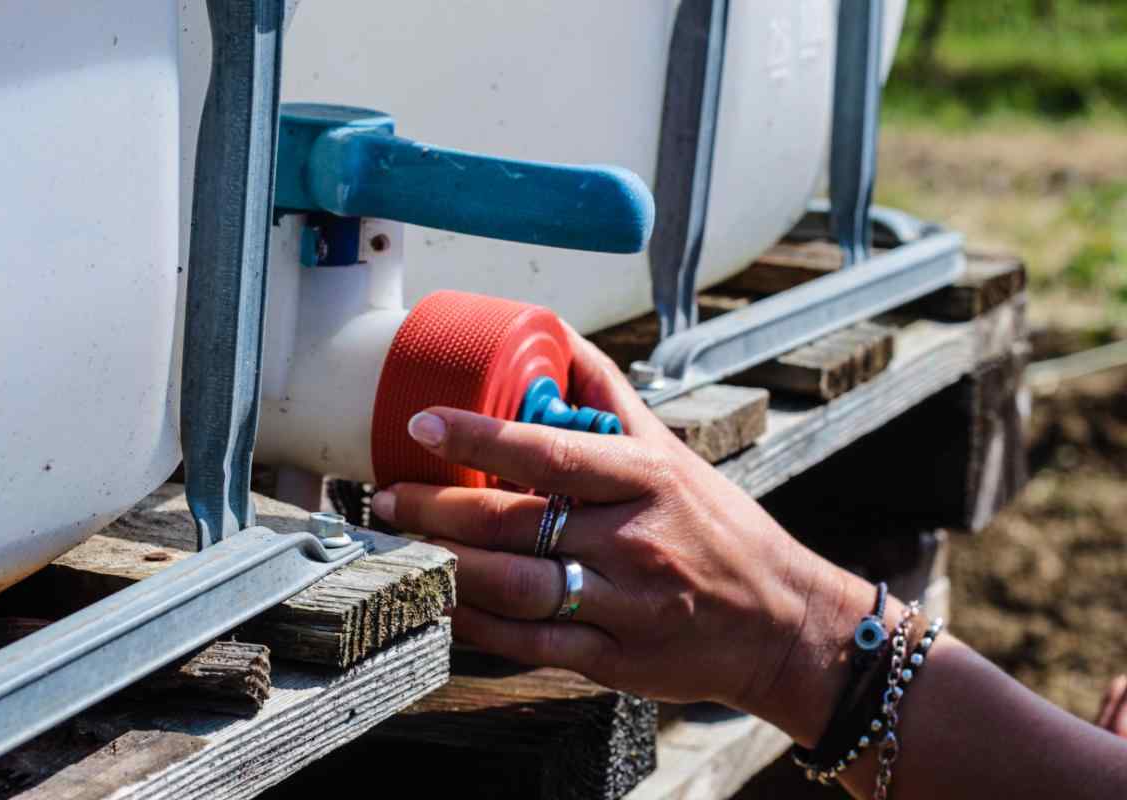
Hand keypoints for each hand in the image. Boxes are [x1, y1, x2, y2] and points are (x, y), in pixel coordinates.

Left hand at [371, 325, 872, 739]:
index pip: (550, 451)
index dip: (479, 438)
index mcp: (646, 480)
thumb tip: (557, 338)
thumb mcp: (673, 453)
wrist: (781, 622)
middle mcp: (633, 541)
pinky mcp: (613, 658)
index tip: (423, 425)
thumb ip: (610, 396)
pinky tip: (446, 600)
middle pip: (513, 525)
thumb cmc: (718, 528)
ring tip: (404, 545)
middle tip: (388, 498)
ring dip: (445, 566)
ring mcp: (623, 605)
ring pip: (511, 587)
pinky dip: (476, 623)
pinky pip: (528, 643)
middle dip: (435, 510)